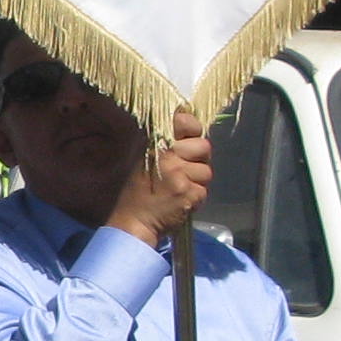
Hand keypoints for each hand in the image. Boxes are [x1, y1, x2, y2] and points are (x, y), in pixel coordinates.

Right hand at [111, 107, 213, 242]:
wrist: (133, 223)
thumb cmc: (137, 191)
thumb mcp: (141, 159)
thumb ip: (160, 142)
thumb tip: (182, 117)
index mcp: (156, 144)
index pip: (185, 122)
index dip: (192, 127)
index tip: (189, 136)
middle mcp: (169, 157)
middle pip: (204, 147)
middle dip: (198, 158)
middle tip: (184, 170)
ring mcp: (180, 176)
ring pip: (206, 171)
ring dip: (197, 181)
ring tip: (179, 188)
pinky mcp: (189, 194)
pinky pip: (204, 190)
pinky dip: (195, 197)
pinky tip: (180, 200)